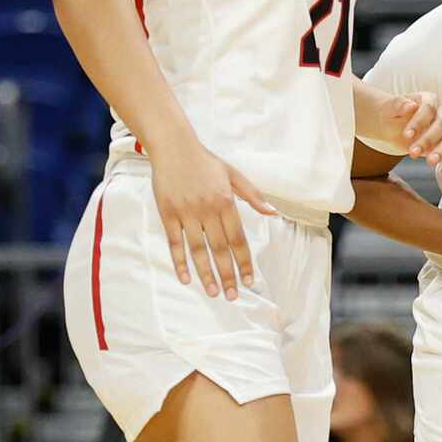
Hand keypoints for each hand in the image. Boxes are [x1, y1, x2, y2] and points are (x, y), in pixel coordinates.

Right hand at [153, 140, 274, 297]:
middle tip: (232, 296)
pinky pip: (175, 243)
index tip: (249, 281)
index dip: (244, 262)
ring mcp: (186, 213)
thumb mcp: (234, 174)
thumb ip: (253, 195)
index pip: (238, 239)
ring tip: (213, 292)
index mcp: (226, 201)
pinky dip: (180, 262)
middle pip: (219, 249)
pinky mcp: (168, 214)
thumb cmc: (205, 161)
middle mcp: (207, 209)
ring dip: (205, 273)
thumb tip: (273, 213)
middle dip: (227, 274)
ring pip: (198, 249)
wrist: (173, 146)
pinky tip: (186, 278)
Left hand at [383, 89, 441, 170]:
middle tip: (412, 152)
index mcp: (429, 100)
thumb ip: (399, 104)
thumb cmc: (392, 114)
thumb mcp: (390, 108)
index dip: (419, 122)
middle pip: (440, 125)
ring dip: (441, 152)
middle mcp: (441, 114)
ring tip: (430, 162)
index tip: (406, 135)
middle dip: (427, 140)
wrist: (393, 124)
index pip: (428, 108)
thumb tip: (410, 106)